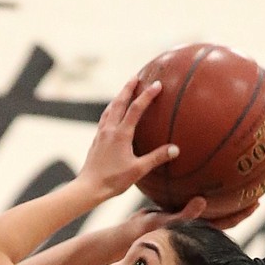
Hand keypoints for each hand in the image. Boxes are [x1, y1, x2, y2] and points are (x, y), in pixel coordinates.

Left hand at [80, 78, 180, 200]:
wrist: (88, 188)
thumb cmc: (113, 181)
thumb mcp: (138, 170)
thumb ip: (156, 158)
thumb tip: (175, 150)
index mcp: (121, 134)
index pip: (136, 108)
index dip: (147, 95)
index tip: (157, 84)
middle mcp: (110, 129)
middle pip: (119, 102)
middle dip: (128, 88)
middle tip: (136, 76)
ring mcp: (101, 134)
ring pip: (110, 109)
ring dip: (118, 97)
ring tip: (124, 91)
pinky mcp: (96, 141)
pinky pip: (104, 119)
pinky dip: (110, 110)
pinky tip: (112, 113)